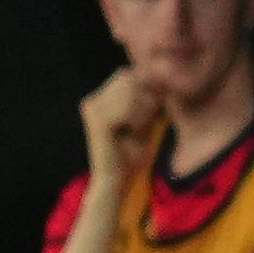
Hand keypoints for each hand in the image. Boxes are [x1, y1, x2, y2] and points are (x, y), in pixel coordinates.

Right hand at [79, 68, 166, 188]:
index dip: (148, 86)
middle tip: (144, 120)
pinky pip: (127, 106)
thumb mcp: (145, 116)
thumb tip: (162, 73)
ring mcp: (92, 108)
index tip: (153, 108)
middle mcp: (93, 99)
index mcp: (101, 97)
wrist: (118, 179)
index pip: (129, 73)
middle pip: (129, 76)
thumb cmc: (133, 150)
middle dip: (145, 96)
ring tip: (135, 127)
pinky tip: (129, 132)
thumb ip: (149, 94)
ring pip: (130, 89)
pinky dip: (136, 118)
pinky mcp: (96, 120)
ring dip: (142, 109)